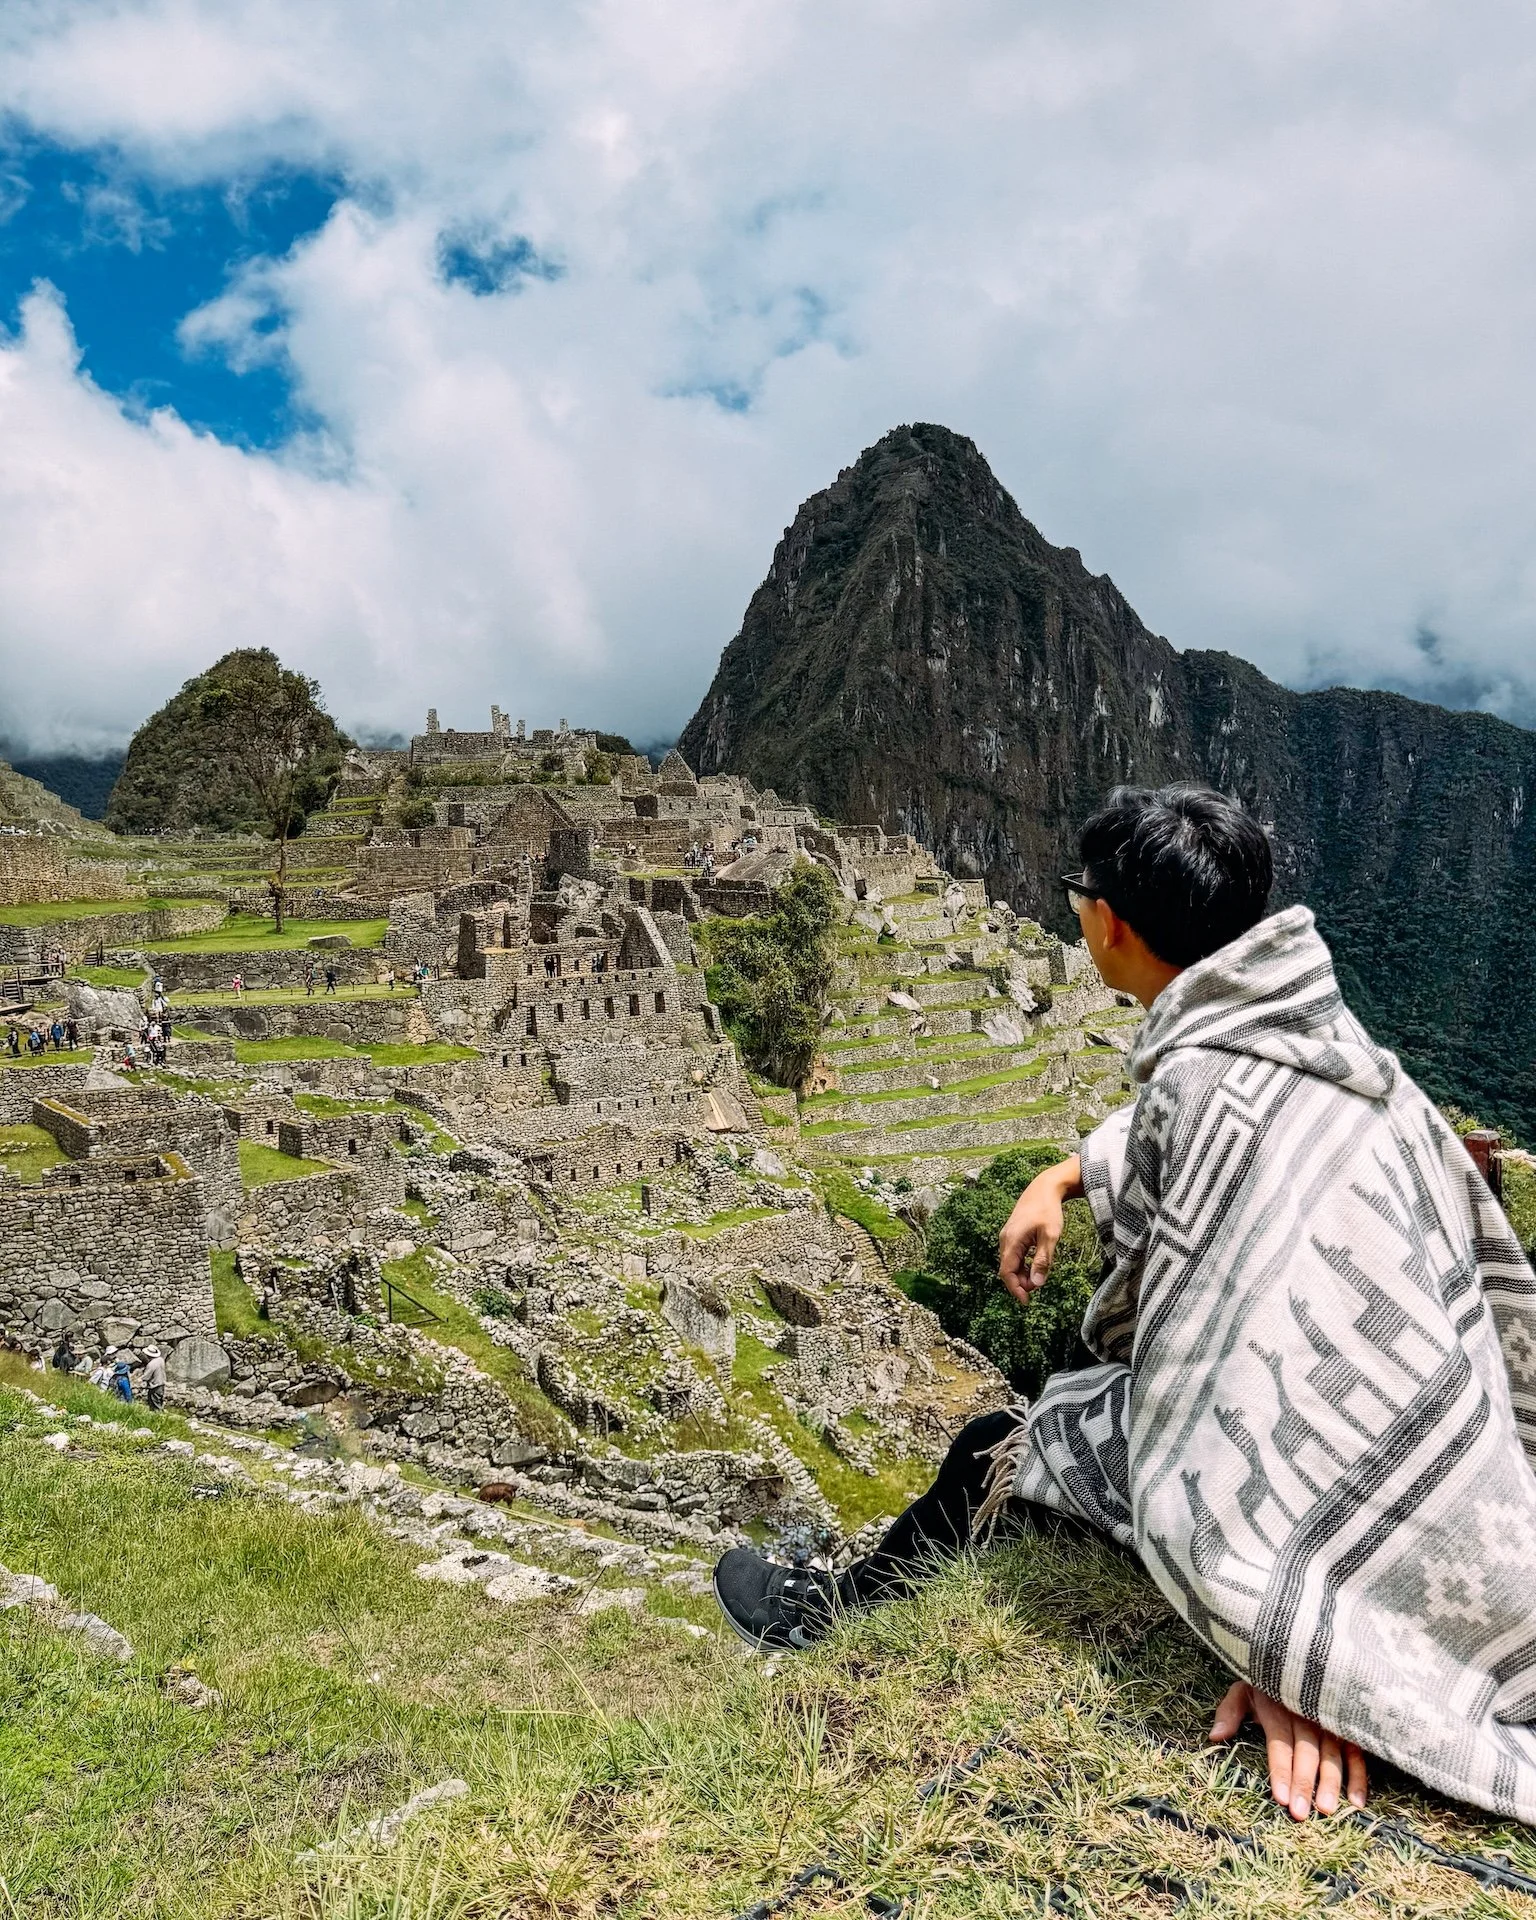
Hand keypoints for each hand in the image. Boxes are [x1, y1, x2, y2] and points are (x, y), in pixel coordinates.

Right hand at [998, 1156, 1081, 1303]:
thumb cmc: (1048, 1210)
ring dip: (1022, 1273)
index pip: (1007, 1272)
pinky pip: (1014, 1254)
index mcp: (1011, 1241)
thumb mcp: (1050, 1236)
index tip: (1026, 1302)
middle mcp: (1005, 1240)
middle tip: (1039, 1287)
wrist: (1044, 1187)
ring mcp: (1008, 1236)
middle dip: (1020, 1282)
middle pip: (1008, 1269)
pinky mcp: (1013, 1234)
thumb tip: (1037, 1283)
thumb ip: (1043, 1260)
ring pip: (1011, 1262)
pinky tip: (1035, 1264)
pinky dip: (1023, 1264)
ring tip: (1039, 1278)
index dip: (1015, 1289)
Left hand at [1208, 1680, 1367, 1818]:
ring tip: (1326, 1810)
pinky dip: (1359, 1776)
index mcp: (1279, 1707)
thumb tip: (1214, 1736)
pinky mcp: (1346, 1726)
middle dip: (1304, 1783)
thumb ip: (1230, 1711)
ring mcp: (1329, 1720)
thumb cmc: (1267, 1681)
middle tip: (1300, 1813)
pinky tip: (1356, 1801)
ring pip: (1332, 1754)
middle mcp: (1306, 1714)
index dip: (1280, 1769)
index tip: (1280, 1797)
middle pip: (1306, 1752)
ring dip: (1330, 1782)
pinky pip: (1356, 1752)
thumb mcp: (1244, 1688)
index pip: (1280, 1743)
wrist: (1296, 1654)